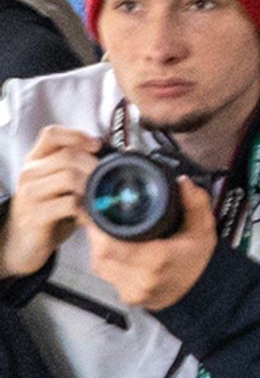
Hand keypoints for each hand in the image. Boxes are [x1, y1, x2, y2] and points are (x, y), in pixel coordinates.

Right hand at [4, 125, 93, 279]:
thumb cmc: (49, 209)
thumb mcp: (60, 183)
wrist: (23, 243)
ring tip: (100, 197)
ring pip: (70, 177)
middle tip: (108, 178)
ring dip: (92, 186)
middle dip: (95, 165)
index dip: (77, 135)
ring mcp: (30, 194)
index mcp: (35, 160)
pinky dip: (87, 208)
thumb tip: (118, 152)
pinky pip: (70, 204)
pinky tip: (91, 215)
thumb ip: (78, 166)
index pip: (52, 134)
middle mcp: (29, 173)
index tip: (97, 146)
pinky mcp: (35, 215)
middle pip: (69, 155)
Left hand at [88, 173, 217, 312]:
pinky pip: (105, 273)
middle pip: (101, 254)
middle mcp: (141, 279)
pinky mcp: (125, 296)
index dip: (96, 227)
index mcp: (158, 261)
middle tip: (97, 213)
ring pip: (98, 264)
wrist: (202, 292)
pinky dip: (105, 258)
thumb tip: (182, 182)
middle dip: (96, 233)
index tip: (94, 208)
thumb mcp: (204, 228)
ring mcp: (131, 290)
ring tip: (103, 227)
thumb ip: (195, 203)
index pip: (111, 246)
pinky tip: (111, 246)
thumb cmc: (199, 260)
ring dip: (98, 245)